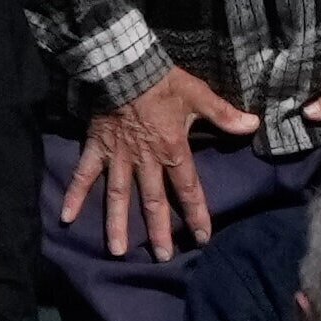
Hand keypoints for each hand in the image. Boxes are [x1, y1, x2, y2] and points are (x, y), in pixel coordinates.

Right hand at [60, 70, 247, 257]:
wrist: (122, 63)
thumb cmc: (161, 80)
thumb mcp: (197, 94)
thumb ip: (223, 114)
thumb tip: (254, 125)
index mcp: (172, 150)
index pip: (188, 189)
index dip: (197, 214)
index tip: (202, 238)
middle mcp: (144, 161)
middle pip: (152, 201)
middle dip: (158, 230)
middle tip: (162, 256)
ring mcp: (118, 156)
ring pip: (118, 195)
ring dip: (118, 224)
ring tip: (117, 251)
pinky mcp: (97, 147)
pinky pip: (84, 173)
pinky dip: (75, 194)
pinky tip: (66, 216)